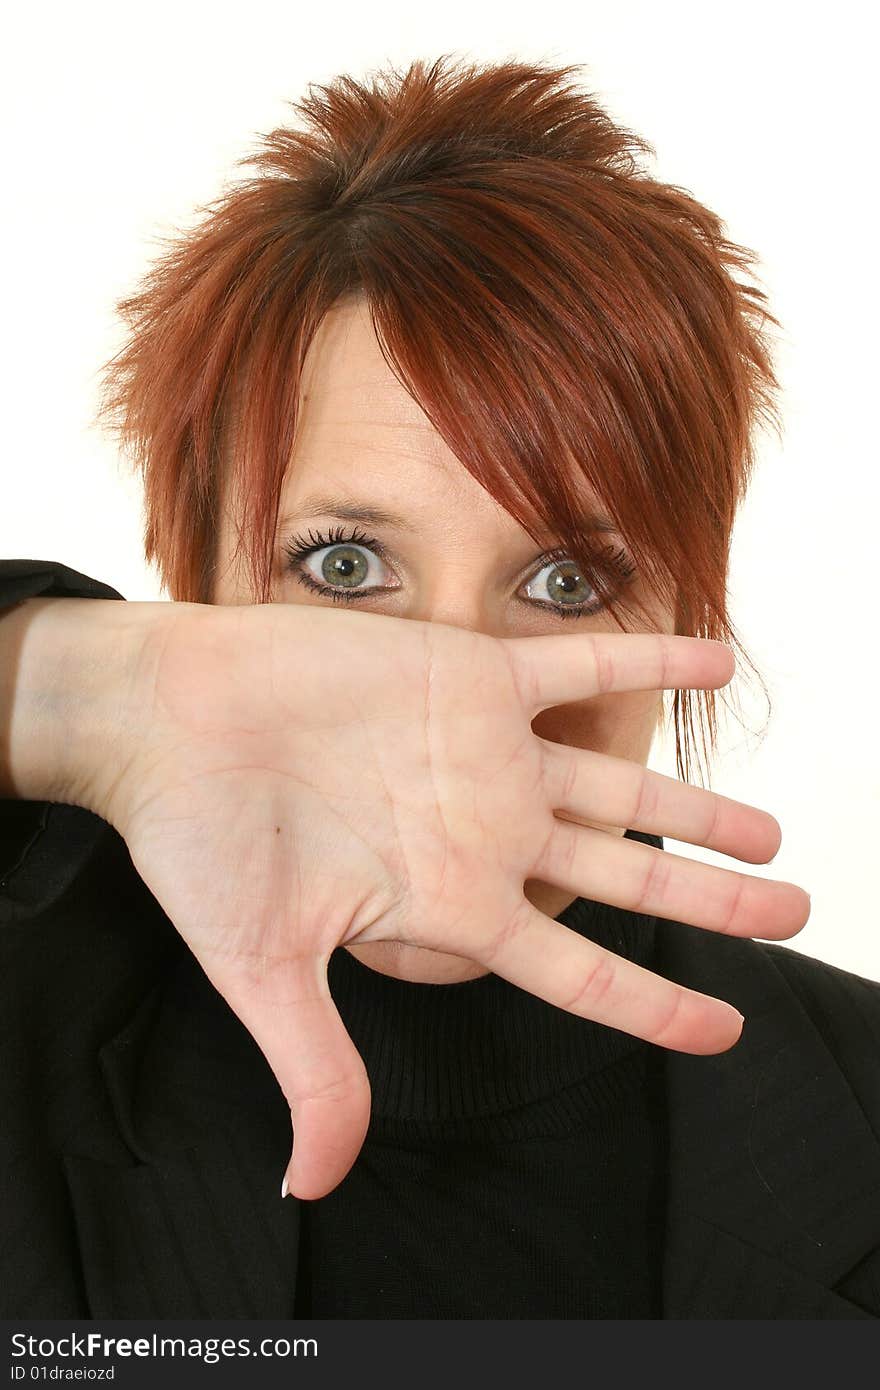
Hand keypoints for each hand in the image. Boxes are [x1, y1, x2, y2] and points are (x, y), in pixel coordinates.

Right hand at [84, 601, 807, 1199]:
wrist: (165, 721)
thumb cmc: (200, 843)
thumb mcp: (263, 969)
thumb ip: (318, 1066)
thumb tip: (314, 1184)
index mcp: (450, 906)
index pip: (578, 973)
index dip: (655, 1005)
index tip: (724, 1030)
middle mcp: (482, 833)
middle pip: (624, 879)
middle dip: (711, 899)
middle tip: (791, 911)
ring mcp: (485, 756)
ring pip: (619, 783)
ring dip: (698, 804)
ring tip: (770, 830)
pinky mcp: (472, 677)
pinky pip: (583, 668)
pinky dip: (650, 661)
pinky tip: (716, 658)